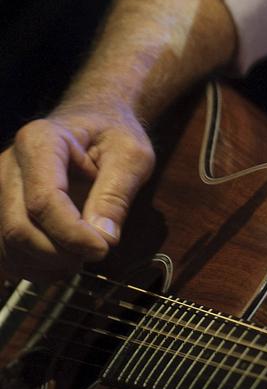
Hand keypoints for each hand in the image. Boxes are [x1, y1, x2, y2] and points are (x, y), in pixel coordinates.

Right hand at [0, 103, 153, 281]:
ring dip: (46, 263)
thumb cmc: (114, 135)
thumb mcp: (131, 155)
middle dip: (59, 252)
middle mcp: (9, 164)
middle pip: (18, 226)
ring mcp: (0, 188)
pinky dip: (34, 265)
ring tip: (83, 256)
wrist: (94, 123)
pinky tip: (64, 260)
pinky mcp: (2, 208)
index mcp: (40, 141)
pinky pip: (5, 250)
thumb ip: (117, 194)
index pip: (44, 200)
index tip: (103, 248)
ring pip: (7, 244)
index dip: (71, 233)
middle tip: (98, 253)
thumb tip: (104, 237)